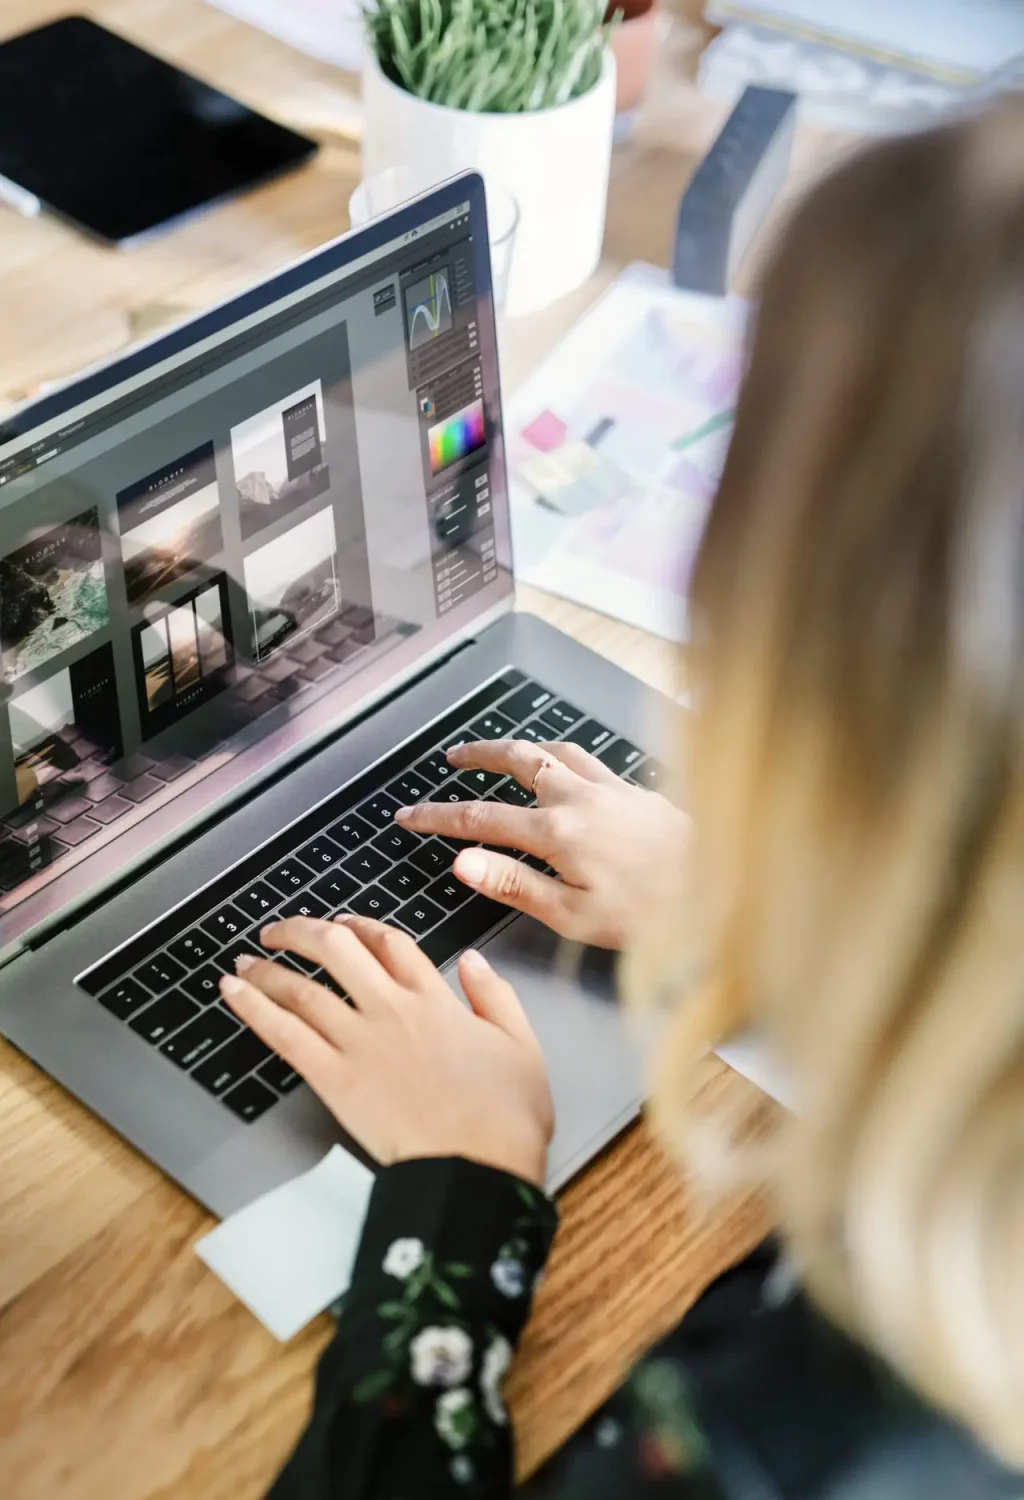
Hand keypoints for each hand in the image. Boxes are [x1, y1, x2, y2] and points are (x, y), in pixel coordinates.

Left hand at [219, 915, 553, 1186]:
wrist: (476, 1169)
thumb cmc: (505, 1118)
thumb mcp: (522, 1045)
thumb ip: (496, 996)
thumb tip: (475, 962)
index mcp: (435, 1000)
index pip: (390, 943)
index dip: (362, 927)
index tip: (345, 924)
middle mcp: (391, 1010)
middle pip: (336, 949)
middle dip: (301, 931)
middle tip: (280, 930)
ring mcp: (359, 1042)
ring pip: (301, 988)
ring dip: (268, 967)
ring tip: (245, 959)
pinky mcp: (334, 1079)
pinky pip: (284, 1033)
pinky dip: (253, 1008)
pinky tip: (232, 991)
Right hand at [395, 740, 688, 948]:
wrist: (723, 890)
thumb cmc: (653, 915)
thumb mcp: (573, 916)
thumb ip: (514, 883)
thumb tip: (462, 861)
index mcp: (557, 833)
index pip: (480, 818)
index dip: (439, 816)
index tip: (411, 816)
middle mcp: (581, 799)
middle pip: (518, 760)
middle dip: (479, 755)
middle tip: (454, 757)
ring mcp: (612, 789)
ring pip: (557, 750)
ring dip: (523, 747)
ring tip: (504, 751)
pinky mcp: (638, 792)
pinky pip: (591, 759)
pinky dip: (566, 755)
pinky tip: (570, 767)